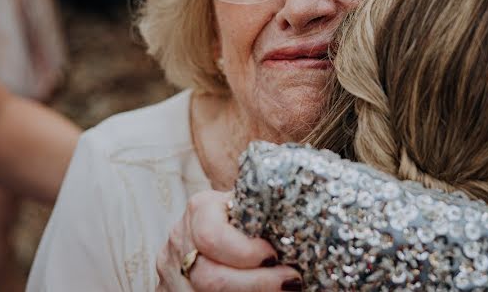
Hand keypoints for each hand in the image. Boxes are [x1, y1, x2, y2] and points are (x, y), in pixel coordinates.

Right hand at [156, 190, 301, 290]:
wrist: (220, 229)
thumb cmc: (247, 215)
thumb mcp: (251, 204)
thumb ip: (266, 208)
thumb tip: (313, 209)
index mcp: (201, 209)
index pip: (212, 235)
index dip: (245, 252)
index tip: (274, 255)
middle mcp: (182, 239)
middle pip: (209, 276)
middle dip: (256, 284)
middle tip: (291, 282)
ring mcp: (174, 270)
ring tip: (282, 290)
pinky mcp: (174, 290)